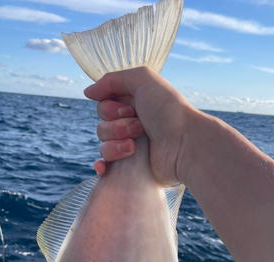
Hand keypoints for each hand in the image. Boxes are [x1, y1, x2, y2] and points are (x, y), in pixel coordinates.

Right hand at [84, 66, 199, 186]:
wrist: (185, 145)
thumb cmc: (168, 111)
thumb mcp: (143, 80)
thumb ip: (112, 80)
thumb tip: (88, 92)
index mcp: (133, 106)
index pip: (103, 106)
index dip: (110, 108)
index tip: (130, 108)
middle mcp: (130, 126)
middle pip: (101, 126)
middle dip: (116, 126)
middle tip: (139, 126)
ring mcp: (130, 149)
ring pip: (103, 146)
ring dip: (116, 144)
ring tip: (136, 146)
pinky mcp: (131, 169)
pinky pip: (106, 168)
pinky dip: (102, 166)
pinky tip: (105, 168)